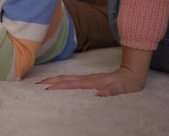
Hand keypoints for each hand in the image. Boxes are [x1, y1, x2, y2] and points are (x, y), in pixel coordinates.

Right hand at [37, 47, 151, 95]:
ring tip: (41, 82)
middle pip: (65, 78)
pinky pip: (71, 80)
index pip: (72, 84)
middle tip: (36, 84)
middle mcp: (87, 79)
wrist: (132, 73)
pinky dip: (61, 80)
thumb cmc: (127, 84)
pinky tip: (58, 82)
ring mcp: (87, 78)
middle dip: (50, 81)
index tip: (46, 88)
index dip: (59, 86)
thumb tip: (99, 94)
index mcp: (92, 82)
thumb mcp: (121, 89)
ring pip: (66, 78)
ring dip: (53, 79)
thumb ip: (111, 91)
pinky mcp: (88, 79)